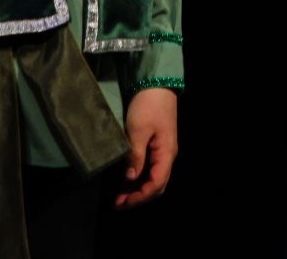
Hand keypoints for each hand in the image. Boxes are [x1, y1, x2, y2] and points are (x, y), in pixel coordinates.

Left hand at [114, 88, 177, 208]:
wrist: (156, 85)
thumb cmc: (148, 106)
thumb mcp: (137, 130)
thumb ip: (135, 156)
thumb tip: (130, 178)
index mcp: (166, 153)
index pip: (156, 183)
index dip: (140, 196)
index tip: (123, 202)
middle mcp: (168, 155)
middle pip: (157, 184)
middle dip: (139, 196)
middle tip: (118, 203)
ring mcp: (163, 150)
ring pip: (154, 177)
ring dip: (139, 188)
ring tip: (120, 195)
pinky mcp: (157, 145)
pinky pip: (151, 168)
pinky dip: (139, 177)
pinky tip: (127, 180)